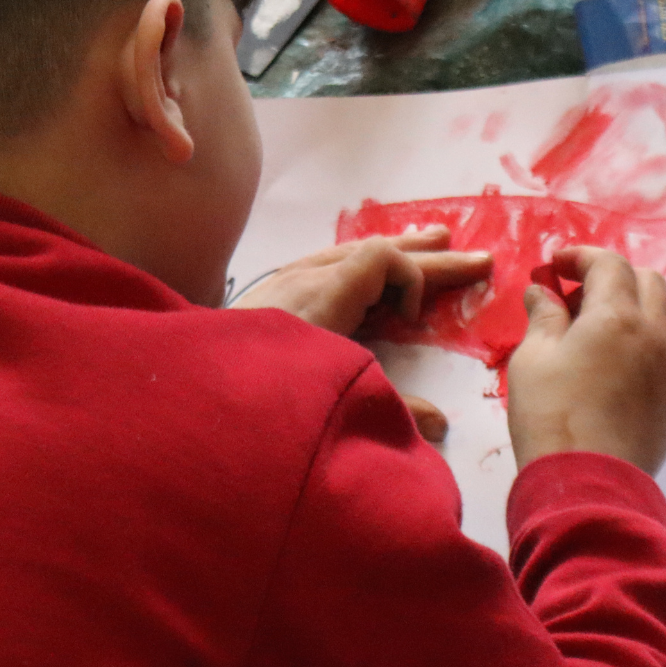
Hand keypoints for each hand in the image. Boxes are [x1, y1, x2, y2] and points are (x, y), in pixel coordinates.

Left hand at [235, 228, 491, 441]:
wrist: (193, 395)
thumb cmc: (267, 394)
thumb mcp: (338, 400)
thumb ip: (392, 410)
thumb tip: (438, 425)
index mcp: (324, 295)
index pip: (383, 257)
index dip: (414, 277)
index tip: (417, 323)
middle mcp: (301, 279)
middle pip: (372, 252)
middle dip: (425, 257)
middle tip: (472, 257)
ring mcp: (278, 284)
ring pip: (345, 254)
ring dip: (390, 252)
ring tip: (428, 241)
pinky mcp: (263, 298)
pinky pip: (321, 265)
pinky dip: (355, 263)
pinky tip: (359, 266)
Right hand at [506, 247, 665, 474]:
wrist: (590, 482)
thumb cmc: (551, 415)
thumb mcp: (533, 359)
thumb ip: (543, 317)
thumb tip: (543, 292)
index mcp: (617, 315)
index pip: (609, 264)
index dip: (580, 257)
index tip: (555, 264)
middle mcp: (654, 332)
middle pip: (646, 280)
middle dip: (611, 276)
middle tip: (574, 293)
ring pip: (661, 313)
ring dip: (631, 304)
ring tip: (594, 325)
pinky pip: (664, 346)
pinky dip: (641, 334)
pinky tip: (612, 357)